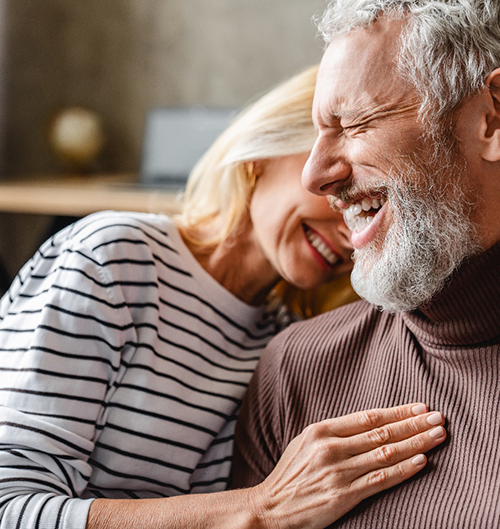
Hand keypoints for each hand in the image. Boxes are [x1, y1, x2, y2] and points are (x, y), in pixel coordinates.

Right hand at [249, 403, 445, 528]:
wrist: (271, 507)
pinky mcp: (344, 495)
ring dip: (416, 443)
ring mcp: (338, 472)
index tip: (419, 406)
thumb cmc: (290, 473)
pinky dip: (403, 470)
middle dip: (414, 423)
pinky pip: (380, 480)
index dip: (397, 411)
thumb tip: (369, 424)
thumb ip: (334, 432)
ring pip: (386, 453)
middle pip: (382, 432)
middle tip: (438, 417)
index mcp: (321, 430)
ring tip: (437, 435)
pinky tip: (421, 461)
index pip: (368, 417)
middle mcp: (331, 448)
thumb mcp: (305, 442)